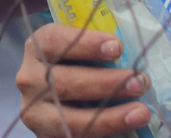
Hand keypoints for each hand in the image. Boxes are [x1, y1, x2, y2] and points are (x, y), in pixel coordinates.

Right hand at [15, 24, 149, 136]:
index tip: (118, 47)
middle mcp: (29, 80)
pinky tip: (125, 128)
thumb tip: (135, 49)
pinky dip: (103, 133)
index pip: (55, 41)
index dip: (86, 44)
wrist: (56, 99)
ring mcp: (34, 112)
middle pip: (64, 82)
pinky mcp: (44, 137)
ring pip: (69, 119)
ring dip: (110, 117)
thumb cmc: (76, 65)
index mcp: (36, 48)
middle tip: (140, 82)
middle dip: (106, 83)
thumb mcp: (78, 50)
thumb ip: (97, 48)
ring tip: (141, 112)